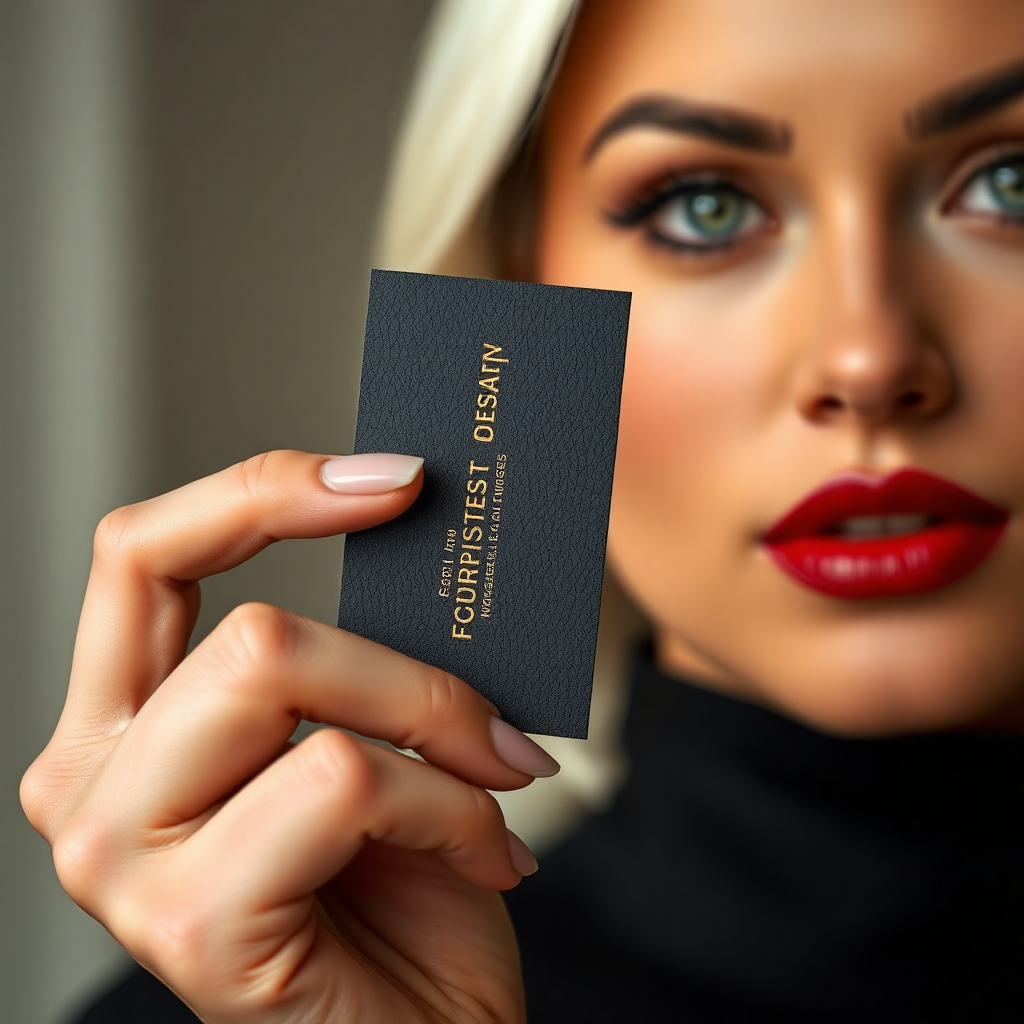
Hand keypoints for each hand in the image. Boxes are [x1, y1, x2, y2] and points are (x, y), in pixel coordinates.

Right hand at [21, 450, 557, 1023]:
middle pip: (250, 629)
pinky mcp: (191, 927)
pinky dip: (450, 806)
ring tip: (493, 784)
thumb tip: (410, 522)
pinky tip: (488, 855)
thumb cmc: (400, 889)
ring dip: (433, 726)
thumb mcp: (364, 737)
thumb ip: (349, 648)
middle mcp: (96, 789)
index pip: (141, 554)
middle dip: (407, 668)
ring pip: (285, 678)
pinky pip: (344, 781)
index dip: (264, 489)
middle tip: (490, 721)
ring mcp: (124, 863)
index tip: (397, 479)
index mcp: (125, 727)